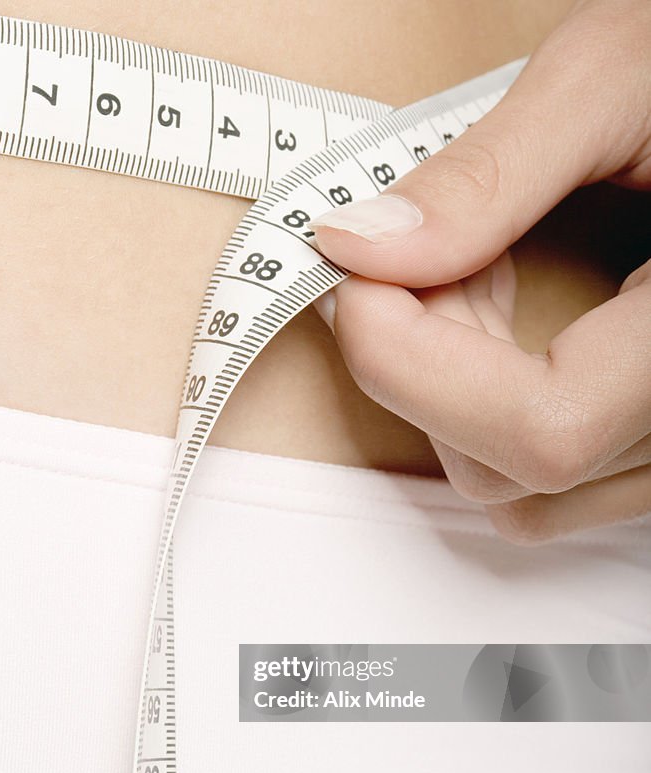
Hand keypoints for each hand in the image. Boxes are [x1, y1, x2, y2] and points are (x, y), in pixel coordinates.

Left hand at [309, 0, 650, 543]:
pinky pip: (548, 482)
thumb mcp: (619, 78)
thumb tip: (362, 248)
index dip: (415, 366)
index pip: (543, 431)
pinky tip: (500, 320)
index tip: (354, 275)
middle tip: (410, 252)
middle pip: (508, 470)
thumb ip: (490, 174)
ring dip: (449, 392)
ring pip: (519, 492)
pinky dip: (486, 411)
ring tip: (472, 274)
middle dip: (420, 364)